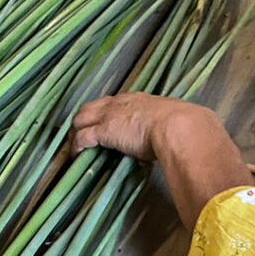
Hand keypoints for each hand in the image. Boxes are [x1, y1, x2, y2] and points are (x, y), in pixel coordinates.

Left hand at [72, 93, 207, 159]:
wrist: (177, 125)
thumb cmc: (181, 124)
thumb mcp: (170, 120)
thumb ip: (164, 127)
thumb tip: (169, 138)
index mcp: (136, 100)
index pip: (111, 103)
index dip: (102, 114)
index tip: (101, 125)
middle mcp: (119, 103)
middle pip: (90, 107)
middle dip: (82, 120)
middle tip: (78, 135)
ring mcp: (109, 116)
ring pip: (80, 119)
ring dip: (75, 132)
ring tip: (73, 147)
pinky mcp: (103, 130)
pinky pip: (82, 137)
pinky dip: (76, 146)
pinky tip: (75, 155)